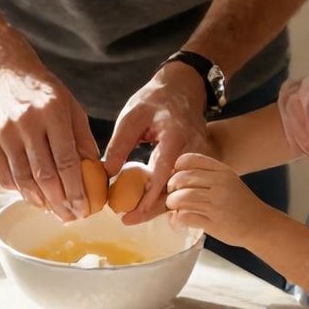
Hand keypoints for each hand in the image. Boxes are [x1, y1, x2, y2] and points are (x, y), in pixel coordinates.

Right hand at [0, 65, 100, 221]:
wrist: (2, 73)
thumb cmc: (44, 93)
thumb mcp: (71, 107)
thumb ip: (83, 140)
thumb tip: (95, 174)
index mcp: (53, 112)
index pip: (66, 160)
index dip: (76, 190)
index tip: (84, 209)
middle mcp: (26, 122)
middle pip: (44, 175)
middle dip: (60, 202)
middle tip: (71, 217)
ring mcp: (3, 133)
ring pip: (22, 180)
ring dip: (40, 202)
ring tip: (54, 211)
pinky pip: (4, 177)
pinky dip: (19, 191)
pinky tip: (33, 196)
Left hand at [103, 62, 214, 223]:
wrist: (184, 89)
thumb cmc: (156, 100)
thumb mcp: (132, 116)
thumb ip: (120, 144)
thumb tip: (107, 173)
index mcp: (176, 134)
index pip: (165, 169)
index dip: (149, 193)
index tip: (132, 211)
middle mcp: (194, 148)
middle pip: (176, 187)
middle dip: (153, 207)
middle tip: (127, 219)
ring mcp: (201, 156)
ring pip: (183, 189)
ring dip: (160, 204)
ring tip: (134, 214)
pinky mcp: (200, 163)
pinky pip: (185, 184)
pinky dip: (167, 195)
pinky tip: (148, 203)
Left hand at [165, 152, 271, 245]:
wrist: (259, 225)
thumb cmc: (241, 204)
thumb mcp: (228, 181)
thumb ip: (207, 176)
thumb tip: (175, 175)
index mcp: (222, 171)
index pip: (189, 160)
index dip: (177, 168)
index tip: (176, 177)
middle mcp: (219, 185)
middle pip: (181, 179)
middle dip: (171, 188)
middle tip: (172, 195)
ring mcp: (216, 204)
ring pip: (180, 198)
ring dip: (172, 204)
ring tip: (174, 208)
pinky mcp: (213, 223)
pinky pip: (184, 217)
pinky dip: (176, 219)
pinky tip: (178, 220)